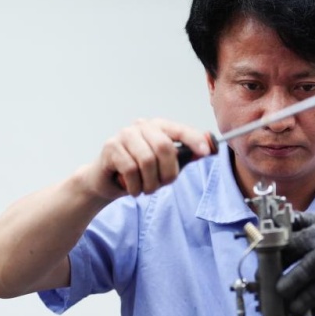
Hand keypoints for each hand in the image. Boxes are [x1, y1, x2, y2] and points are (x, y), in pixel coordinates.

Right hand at [87, 118, 212, 198]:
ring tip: (146, 188)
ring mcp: (124, 135)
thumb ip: (184, 156)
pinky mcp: (111, 147)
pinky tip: (134, 189)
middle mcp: (141, 126)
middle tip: (163, 184)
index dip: (194, 139)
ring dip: (150, 183)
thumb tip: (208, 150)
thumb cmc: (138, 171)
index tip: (206, 151)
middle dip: (168, 172)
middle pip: (164, 147)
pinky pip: (131, 170)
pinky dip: (136, 186)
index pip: (179, 129)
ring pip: (147, 161)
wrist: (106, 181)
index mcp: (158, 126)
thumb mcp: (163, 165)